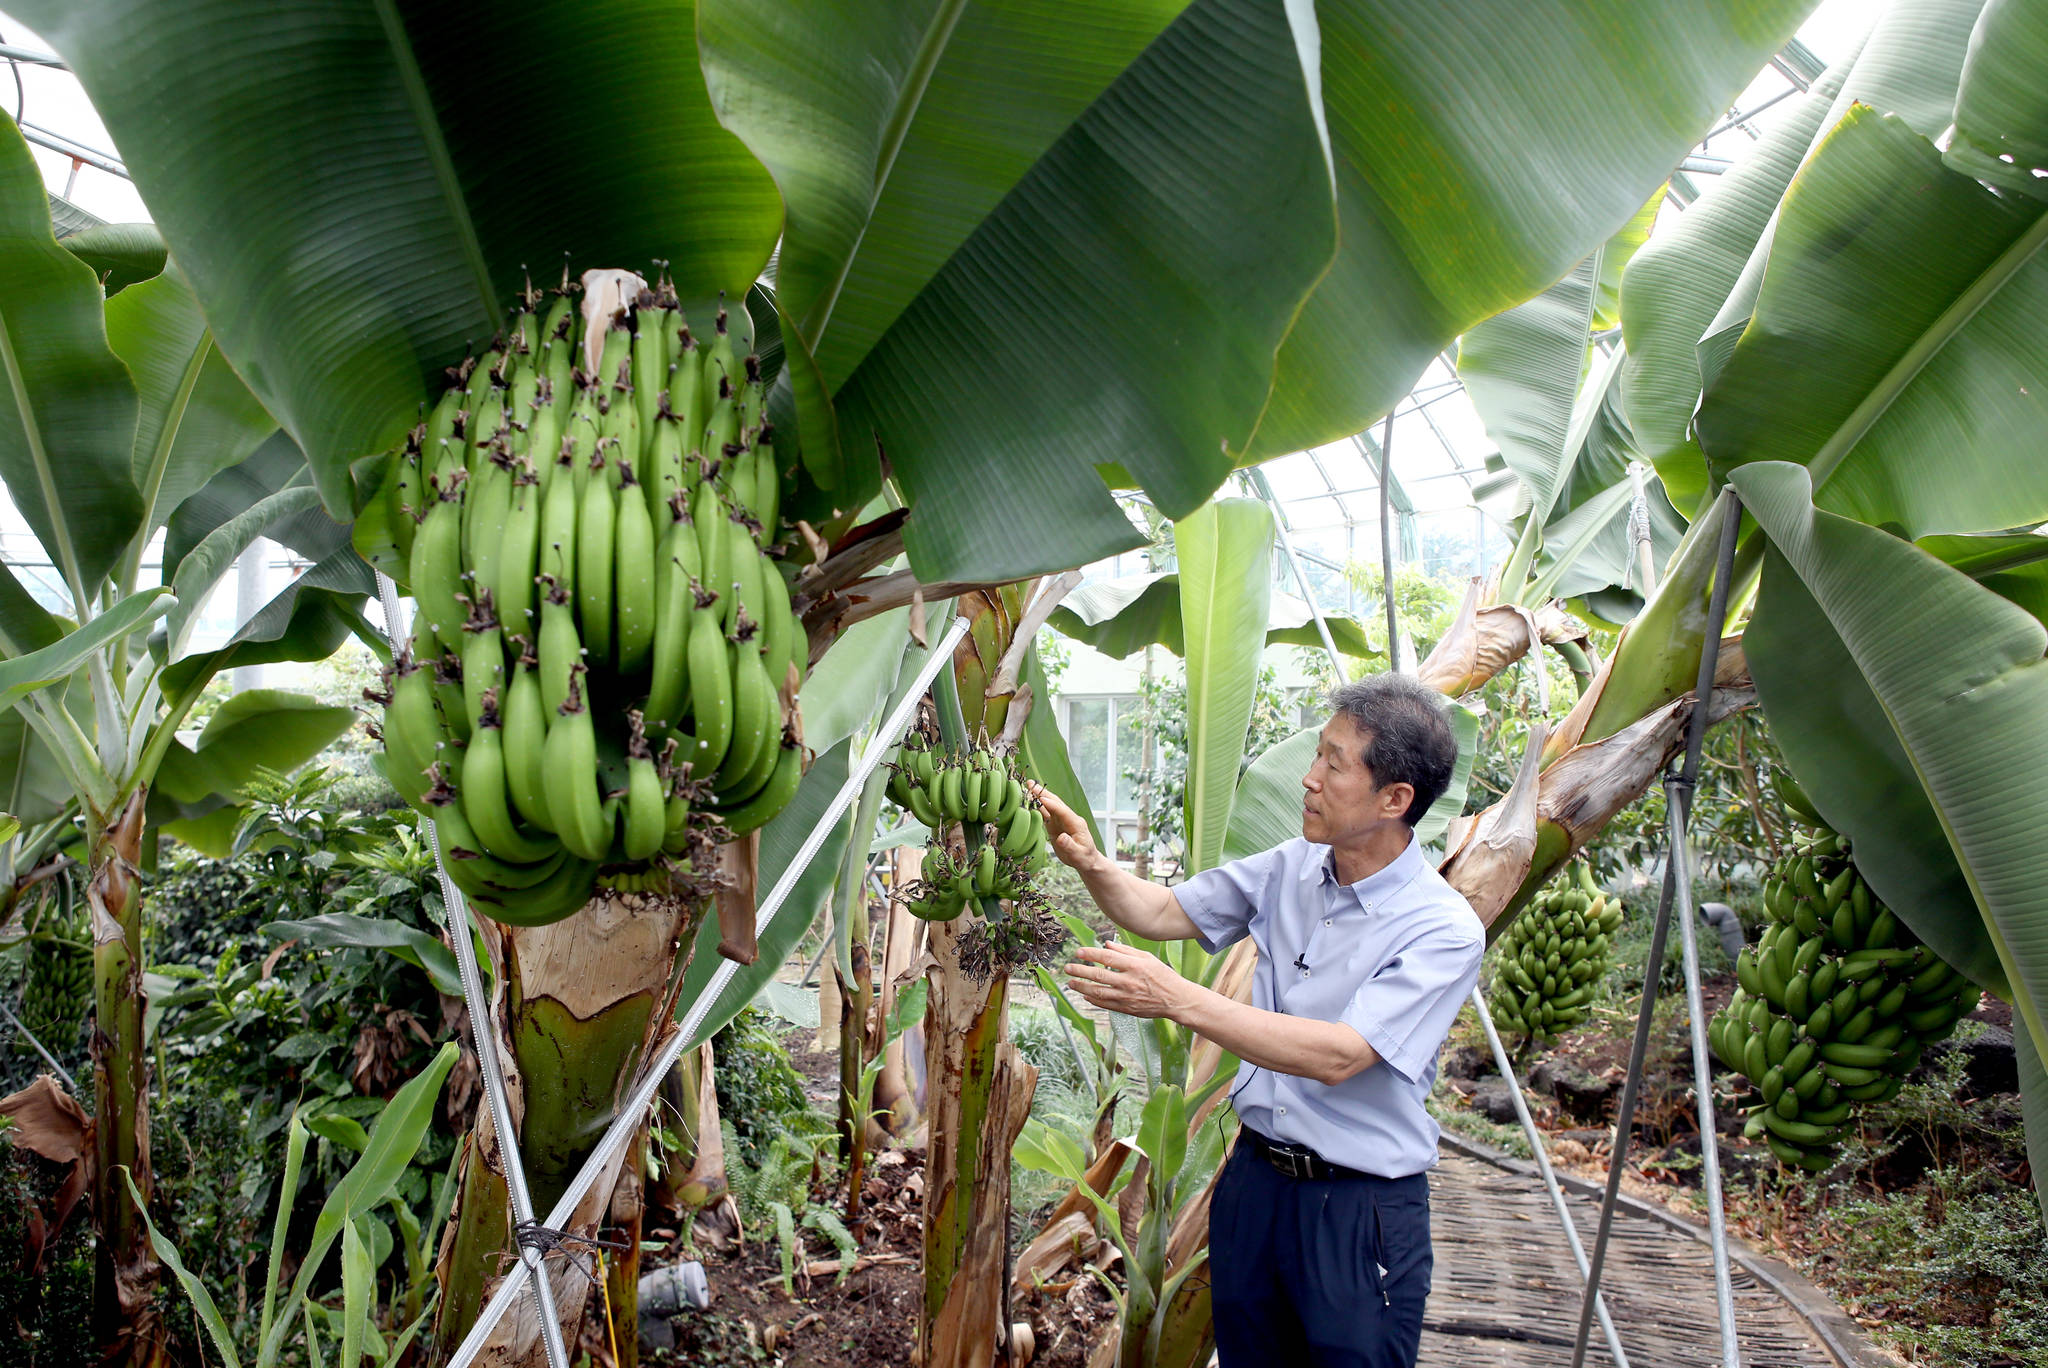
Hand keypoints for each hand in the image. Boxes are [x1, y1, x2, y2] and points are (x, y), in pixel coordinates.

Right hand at [1026, 781, 1099, 871]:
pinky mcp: (1055, 825)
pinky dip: (1037, 807)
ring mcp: (1061, 821)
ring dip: (1039, 797)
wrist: (1086, 860)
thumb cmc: (1084, 858)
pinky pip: (1045, 814)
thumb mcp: (1078, 855)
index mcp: (1076, 823)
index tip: (1040, 798)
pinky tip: (1029, 801)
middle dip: (1043, 793)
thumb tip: (1061, 838)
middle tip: (1031, 784)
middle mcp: (1068, 818)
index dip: (1051, 804)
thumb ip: (1070, 846)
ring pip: (1049, 806)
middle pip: (1055, 803)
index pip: (1062, 811)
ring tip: (1027, 787)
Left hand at [1063, 943, 1193, 1020]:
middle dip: (1079, 971)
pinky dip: (1093, 1000)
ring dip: (1081, 987)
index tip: (1078, 952)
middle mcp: (1129, 981)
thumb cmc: (1163, 976)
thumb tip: (1106, 944)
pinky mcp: (1126, 1009)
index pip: (1107, 958)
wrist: (1176, 1000)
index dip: (1090, 954)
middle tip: (1067, 968)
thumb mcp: (1147, 958)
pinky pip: (1105, 1004)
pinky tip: (1085, 996)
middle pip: (1098, 975)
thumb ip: (1126, 951)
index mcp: (1134, 966)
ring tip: (1071, 983)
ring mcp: (1126, 996)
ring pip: (1098, 992)